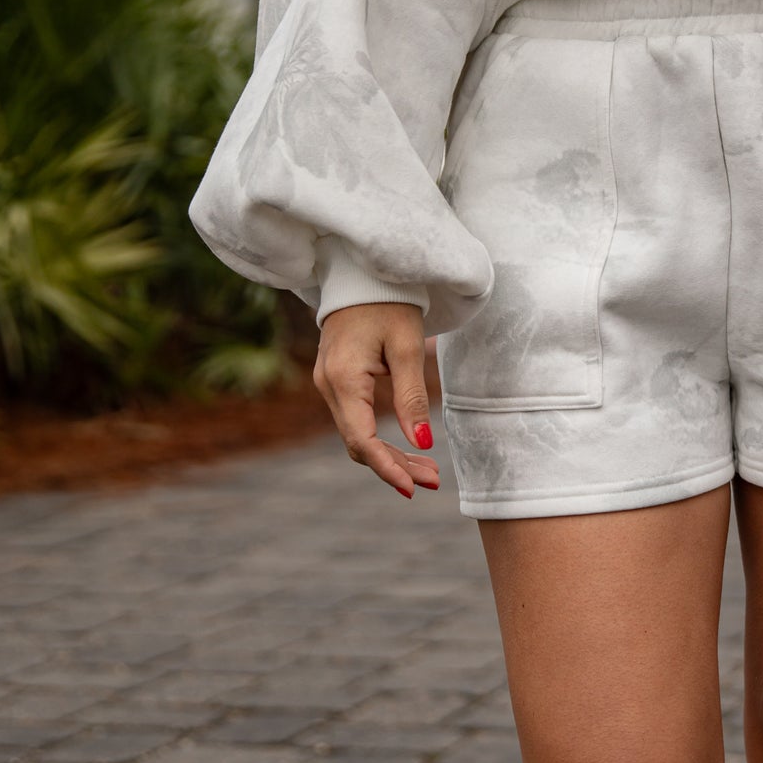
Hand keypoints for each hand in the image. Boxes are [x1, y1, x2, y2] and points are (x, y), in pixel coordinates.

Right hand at [313, 302, 439, 498]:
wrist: (362, 273)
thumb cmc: (389, 302)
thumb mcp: (408, 347)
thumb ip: (413, 396)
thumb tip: (424, 441)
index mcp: (343, 378)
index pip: (362, 439)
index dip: (387, 468)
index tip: (414, 489)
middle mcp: (328, 385)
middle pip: (359, 443)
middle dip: (395, 466)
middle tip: (434, 481)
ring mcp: (328, 383)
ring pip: (357, 434)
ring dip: (391, 455)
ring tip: (430, 470)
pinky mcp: (336, 380)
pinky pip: (356, 420)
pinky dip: (381, 437)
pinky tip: (410, 446)